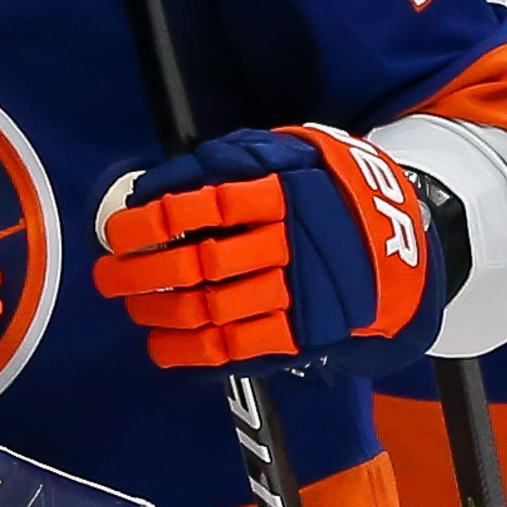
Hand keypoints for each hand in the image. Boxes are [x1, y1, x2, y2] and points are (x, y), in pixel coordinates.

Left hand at [92, 125, 446, 377]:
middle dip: (142, 274)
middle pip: (200, 264)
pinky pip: (235, 349)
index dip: (150, 223)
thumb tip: (159, 185)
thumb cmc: (324, 192)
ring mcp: (296, 292)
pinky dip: (189, 352)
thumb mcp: (292, 153)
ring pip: (212, 310)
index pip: (201, 207)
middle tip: (108, 277)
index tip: (118, 231)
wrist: (398, 246)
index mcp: (282, 191)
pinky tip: (160, 346)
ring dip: (159, 314)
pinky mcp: (300, 333)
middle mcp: (288, 242)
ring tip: (132, 308)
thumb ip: (232, 159)